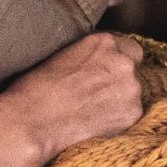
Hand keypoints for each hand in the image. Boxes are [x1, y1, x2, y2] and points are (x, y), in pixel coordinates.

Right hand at [0, 29, 151, 166]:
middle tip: (95, 97)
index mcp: (104, 42)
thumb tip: (97, 65)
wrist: (33, 119)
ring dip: (120, 101)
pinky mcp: (132, 113)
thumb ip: (90, 56)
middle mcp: (123, 62)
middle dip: (118, 83)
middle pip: (133, 72)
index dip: (117, 64)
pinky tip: (96, 124)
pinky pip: (131, 115)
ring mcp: (131, 88)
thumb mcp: (64, 56)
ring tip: (92, 112)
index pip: (129, 50)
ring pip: (133, 94)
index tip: (106, 75)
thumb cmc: (37, 89)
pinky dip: (118, 120)